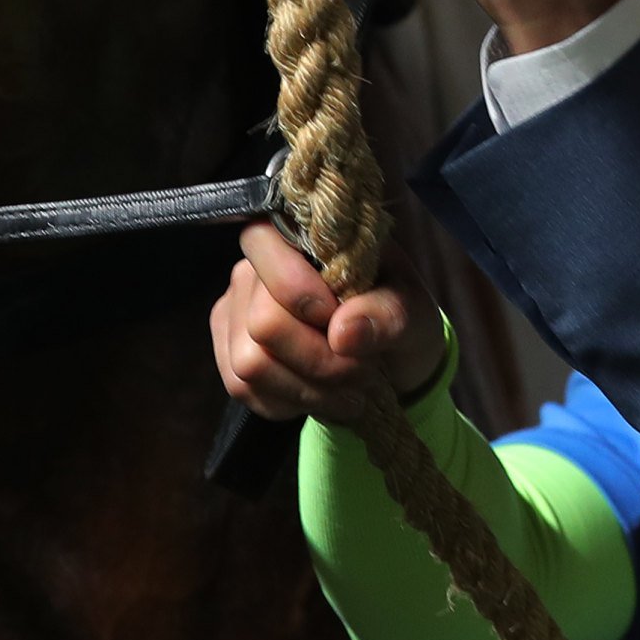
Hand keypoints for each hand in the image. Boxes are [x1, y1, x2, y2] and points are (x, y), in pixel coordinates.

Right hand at [212, 220, 440, 424]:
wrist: (388, 361)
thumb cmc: (394, 317)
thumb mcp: (412, 309)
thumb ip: (387, 313)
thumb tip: (343, 333)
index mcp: (296, 238)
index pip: (264, 246)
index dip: (302, 293)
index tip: (345, 322)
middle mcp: (253, 271)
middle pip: (263, 324)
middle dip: (320, 360)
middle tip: (362, 371)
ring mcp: (234, 315)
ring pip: (251, 364)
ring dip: (309, 388)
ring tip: (348, 389)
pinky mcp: (228, 356)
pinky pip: (244, 390)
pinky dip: (291, 402)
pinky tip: (320, 395)